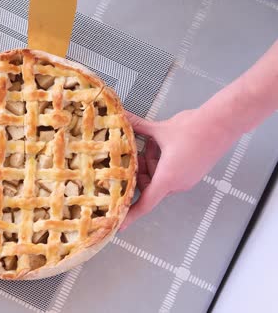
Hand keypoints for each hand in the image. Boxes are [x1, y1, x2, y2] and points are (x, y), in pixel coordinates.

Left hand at [120, 109, 237, 229]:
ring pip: (159, 178)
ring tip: (148, 144)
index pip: (144, 204)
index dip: (130, 215)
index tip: (119, 224)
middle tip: (132, 156)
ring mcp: (187, 178)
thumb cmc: (195, 129)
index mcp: (167, 178)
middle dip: (139, 173)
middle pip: (149, 187)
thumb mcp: (160, 129)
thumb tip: (122, 117)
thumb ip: (138, 126)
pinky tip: (159, 144)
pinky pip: (170, 173)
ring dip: (150, 164)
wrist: (224, 123)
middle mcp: (178, 183)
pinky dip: (161, 161)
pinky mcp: (193, 172)